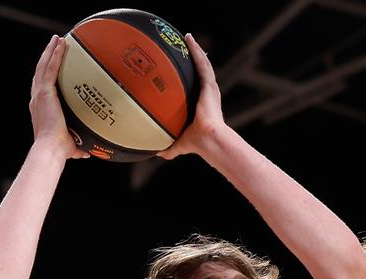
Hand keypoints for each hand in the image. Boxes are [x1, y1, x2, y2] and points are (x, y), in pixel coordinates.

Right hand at [30, 35, 87, 159]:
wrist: (51, 148)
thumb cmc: (59, 150)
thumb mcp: (71, 146)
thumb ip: (78, 147)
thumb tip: (88, 152)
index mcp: (41, 109)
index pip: (42, 88)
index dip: (45, 76)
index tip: (51, 67)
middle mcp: (37, 99)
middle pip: (40, 72)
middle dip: (47, 57)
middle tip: (54, 45)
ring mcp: (39, 94)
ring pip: (43, 66)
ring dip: (50, 51)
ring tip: (57, 39)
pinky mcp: (44, 91)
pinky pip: (50, 68)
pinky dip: (54, 55)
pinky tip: (60, 44)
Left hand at [158, 34, 225, 159]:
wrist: (208, 140)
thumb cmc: (196, 144)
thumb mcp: (178, 144)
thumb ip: (168, 147)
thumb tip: (155, 153)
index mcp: (201, 105)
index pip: (195, 88)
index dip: (188, 77)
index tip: (180, 69)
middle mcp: (207, 95)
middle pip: (199, 72)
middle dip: (193, 59)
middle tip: (184, 47)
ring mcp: (210, 89)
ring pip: (202, 64)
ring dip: (195, 50)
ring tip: (187, 38)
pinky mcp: (210, 86)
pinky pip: (202, 64)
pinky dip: (196, 51)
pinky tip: (189, 39)